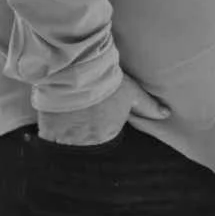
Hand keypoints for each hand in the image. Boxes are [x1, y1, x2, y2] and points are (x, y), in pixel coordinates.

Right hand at [37, 74, 168, 146]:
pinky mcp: (49, 131)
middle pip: (84, 147)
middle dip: (82, 139)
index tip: (94, 127)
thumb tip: (166, 114)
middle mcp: (88, 141)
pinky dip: (49, 136)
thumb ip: (148, 106)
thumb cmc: (107, 80)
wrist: (79, 68)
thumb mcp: (131, 92)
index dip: (99, 136)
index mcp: (108, 135)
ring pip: (66, 146)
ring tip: (65, 124)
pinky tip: (50, 127)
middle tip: (79, 125)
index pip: (103, 145)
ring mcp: (67, 138)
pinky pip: (48, 141)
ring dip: (65, 138)